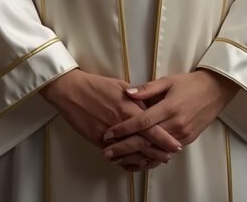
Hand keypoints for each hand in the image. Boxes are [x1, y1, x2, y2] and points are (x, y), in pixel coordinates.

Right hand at [40, 69, 181, 170]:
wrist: (71, 91)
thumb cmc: (95, 85)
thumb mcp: (119, 85)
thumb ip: (135, 97)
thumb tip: (147, 104)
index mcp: (128, 107)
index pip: (152, 126)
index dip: (164, 138)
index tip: (175, 144)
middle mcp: (121, 123)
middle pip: (144, 142)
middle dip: (158, 151)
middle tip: (169, 156)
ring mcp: (109, 133)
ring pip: (130, 150)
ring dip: (144, 157)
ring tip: (155, 161)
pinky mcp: (97, 139)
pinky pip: (115, 153)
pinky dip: (125, 159)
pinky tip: (134, 161)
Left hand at [101, 69, 238, 155]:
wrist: (215, 90)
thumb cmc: (189, 83)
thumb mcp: (168, 80)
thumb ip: (147, 88)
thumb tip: (127, 93)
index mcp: (169, 107)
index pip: (142, 122)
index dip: (124, 129)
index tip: (108, 133)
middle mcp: (176, 124)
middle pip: (146, 140)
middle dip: (124, 148)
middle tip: (107, 152)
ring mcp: (182, 135)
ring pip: (155, 151)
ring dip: (135, 156)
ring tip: (117, 159)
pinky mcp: (187, 141)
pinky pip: (166, 153)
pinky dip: (151, 158)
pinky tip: (138, 161)